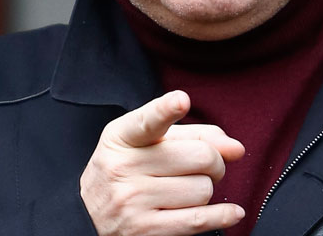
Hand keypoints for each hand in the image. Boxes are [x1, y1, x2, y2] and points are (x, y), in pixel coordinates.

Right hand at [80, 90, 245, 235]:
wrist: (87, 217)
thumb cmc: (126, 171)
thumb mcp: (144, 142)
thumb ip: (192, 135)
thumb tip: (235, 148)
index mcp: (122, 137)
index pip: (148, 121)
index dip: (166, 109)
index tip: (181, 101)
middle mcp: (123, 167)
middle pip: (200, 156)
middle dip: (214, 162)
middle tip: (206, 166)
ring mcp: (133, 201)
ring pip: (203, 189)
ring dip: (205, 189)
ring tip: (188, 189)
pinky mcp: (145, 230)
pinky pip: (198, 220)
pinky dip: (222, 215)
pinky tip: (232, 212)